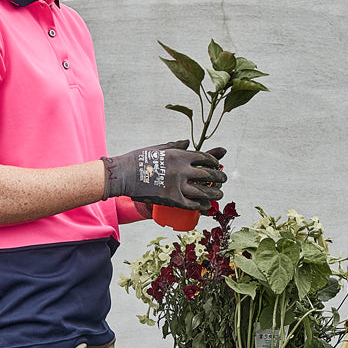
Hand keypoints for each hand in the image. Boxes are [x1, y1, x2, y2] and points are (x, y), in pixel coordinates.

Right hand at [102, 144, 226, 210]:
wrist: (124, 175)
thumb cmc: (139, 160)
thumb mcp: (158, 148)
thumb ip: (175, 146)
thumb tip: (188, 142)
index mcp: (179, 155)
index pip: (204, 158)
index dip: (215, 162)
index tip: (218, 165)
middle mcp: (181, 170)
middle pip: (208, 174)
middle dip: (220, 177)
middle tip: (224, 179)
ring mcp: (177, 186)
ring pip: (204, 191)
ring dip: (215, 193)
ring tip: (220, 194)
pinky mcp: (172, 200)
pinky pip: (192, 204)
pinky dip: (202, 205)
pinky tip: (208, 205)